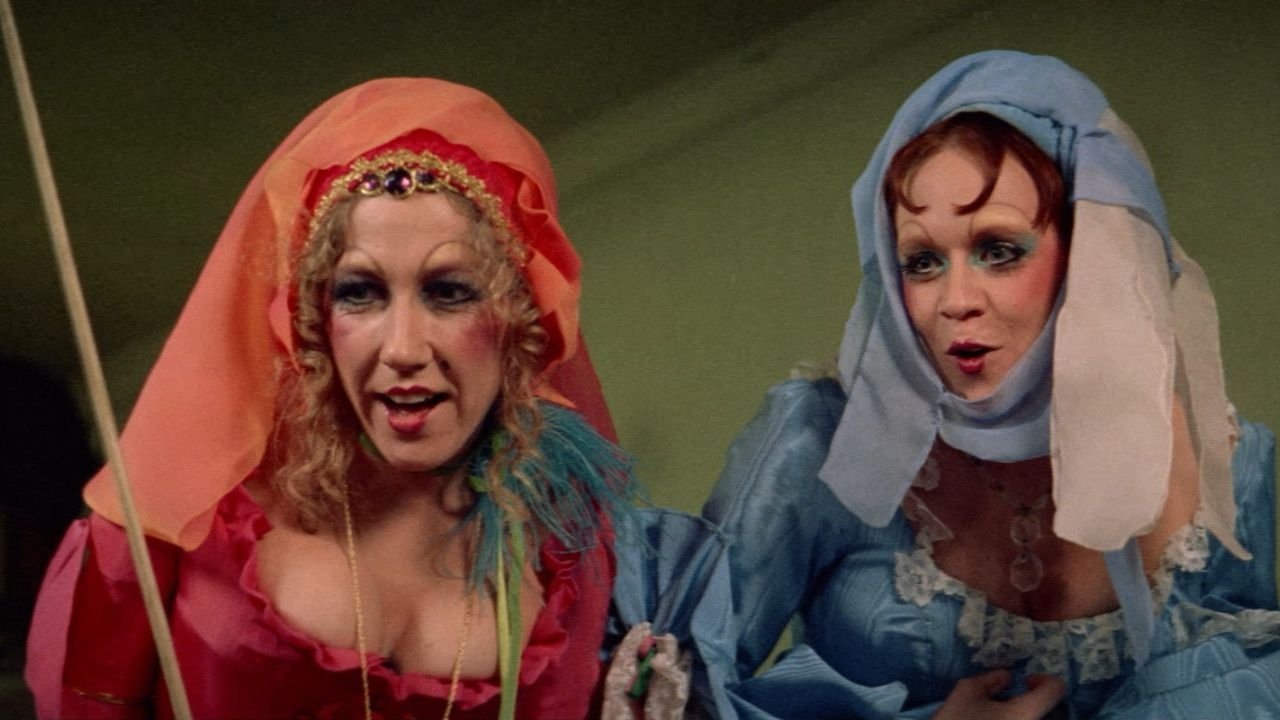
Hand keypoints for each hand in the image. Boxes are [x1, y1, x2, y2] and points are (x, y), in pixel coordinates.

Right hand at [931, 670, 1066, 719]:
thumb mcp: (966, 692)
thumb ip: (991, 679)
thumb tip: (1007, 678)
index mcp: (1025, 714)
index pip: (1055, 689)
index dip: (1043, 680)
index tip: (1024, 683)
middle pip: (1050, 711)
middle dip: (1032, 702)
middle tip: (1007, 704)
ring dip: (1023, 716)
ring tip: (999, 718)